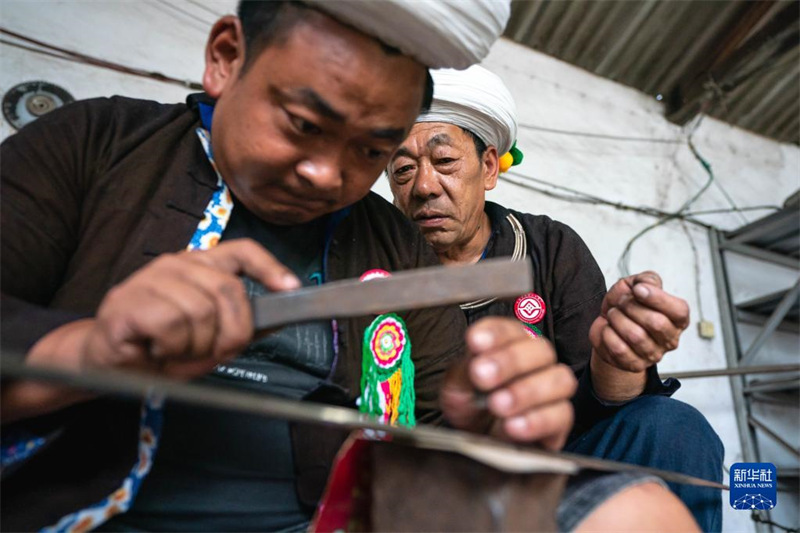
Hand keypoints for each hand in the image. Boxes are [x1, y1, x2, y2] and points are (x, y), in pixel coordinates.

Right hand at [33, 239, 299, 379]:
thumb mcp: (208, 338)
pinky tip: (156, 349)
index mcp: (200, 266)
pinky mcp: (129, 300)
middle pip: (229, 290)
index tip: (291, 288)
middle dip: (232, 332)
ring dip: (195, 346)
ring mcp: (151, 279)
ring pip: (201, 312)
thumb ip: (240, 326)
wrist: (106, 362)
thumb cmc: (160, 347)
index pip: (242, 251)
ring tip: (176, 351)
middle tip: (214, 352)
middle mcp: (178, 265)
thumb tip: (277, 321)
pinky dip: (171, 348)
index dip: (269, 268)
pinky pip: (172, 325)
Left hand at [440, 317, 576, 449]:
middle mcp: (537, 363)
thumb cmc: (471, 406)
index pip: (510, 329)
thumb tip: (475, 358)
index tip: (475, 341)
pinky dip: (537, 420)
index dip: (495, 333)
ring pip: (560, 380)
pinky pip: (562, 416)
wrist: (478, 442)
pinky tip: (513, 425)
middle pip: (541, 350)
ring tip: (498, 404)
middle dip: (511, 361)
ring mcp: (552, 392)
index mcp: (510, 345)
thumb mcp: (458, 387)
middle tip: (482, 376)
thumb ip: (465, 372)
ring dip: (527, 391)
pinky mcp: (559, 423)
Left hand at [590, 271, 688, 373]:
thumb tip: (645, 285)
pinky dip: (608, 333)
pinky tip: (608, 329)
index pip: (679, 311)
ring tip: (613, 314)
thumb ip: (647, 280)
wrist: (607, 324)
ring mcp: (653, 355)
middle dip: (631, 307)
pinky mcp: (634, 365)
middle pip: (656, 323)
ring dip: (618, 319)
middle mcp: (670, 339)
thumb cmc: (627, 305)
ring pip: (635, 336)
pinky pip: (619, 349)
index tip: (638, 289)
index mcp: (677, 319)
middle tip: (621, 302)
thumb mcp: (637, 284)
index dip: (658, 298)